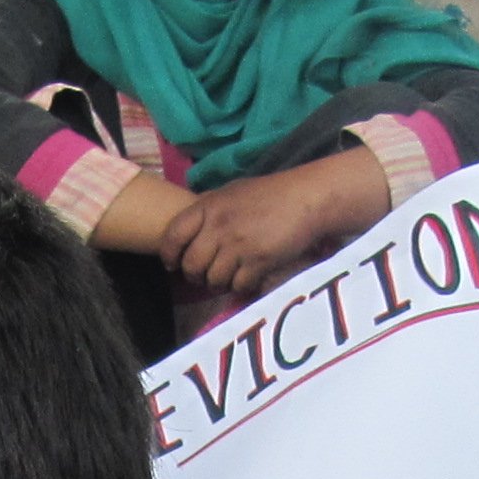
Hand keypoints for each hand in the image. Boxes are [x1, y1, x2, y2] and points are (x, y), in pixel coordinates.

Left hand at [160, 160, 367, 297]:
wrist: (308, 198)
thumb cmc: (271, 194)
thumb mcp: (232, 192)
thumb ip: (209, 211)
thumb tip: (188, 231)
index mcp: (208, 206)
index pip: (173, 236)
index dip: (169, 255)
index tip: (174, 264)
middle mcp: (218, 226)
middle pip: (192, 265)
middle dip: (196, 275)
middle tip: (206, 275)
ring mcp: (237, 245)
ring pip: (213, 280)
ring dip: (220, 282)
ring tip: (232, 274)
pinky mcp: (257, 262)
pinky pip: (238, 286)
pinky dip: (242, 286)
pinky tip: (251, 275)